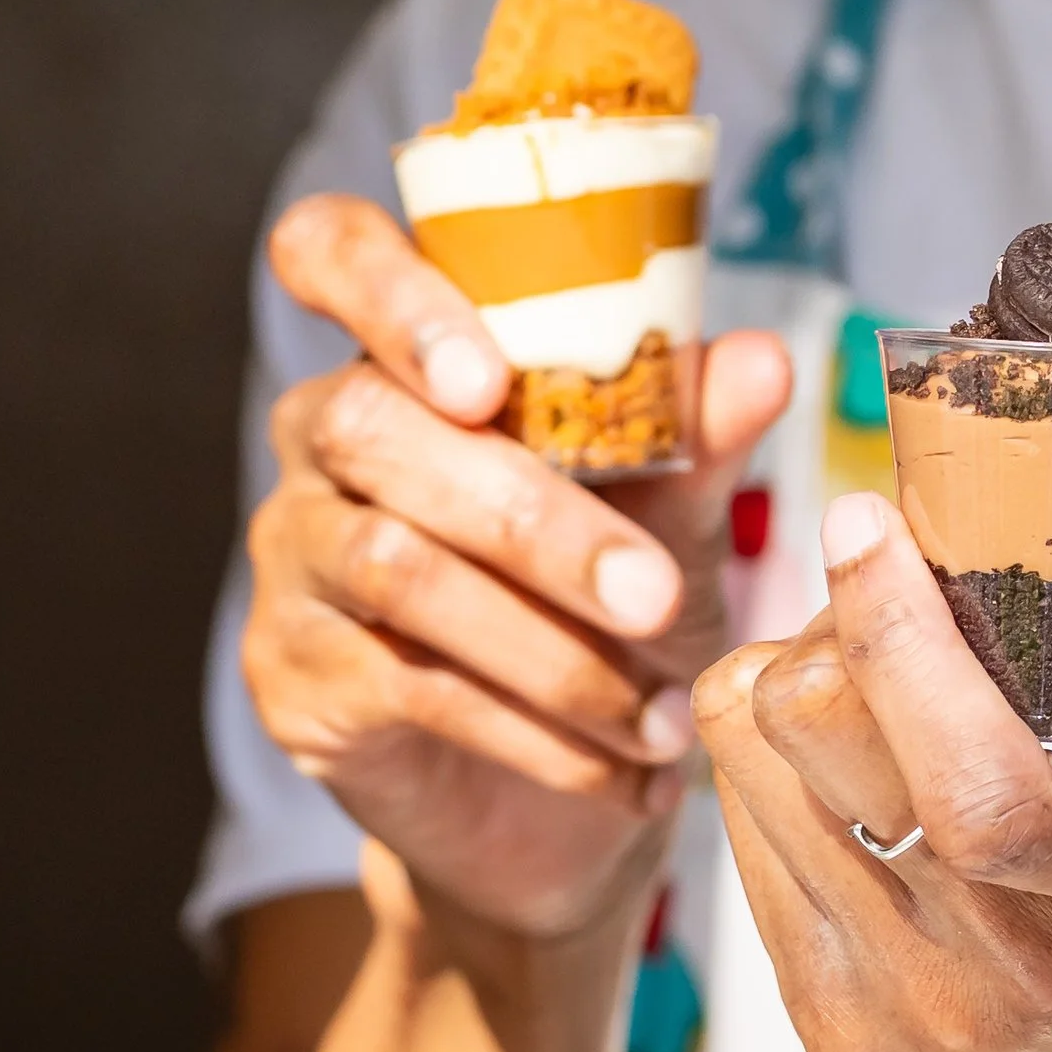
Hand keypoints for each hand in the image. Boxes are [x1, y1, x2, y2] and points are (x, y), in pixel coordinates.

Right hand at [243, 195, 789, 942]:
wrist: (567, 799)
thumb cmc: (613, 607)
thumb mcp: (672, 514)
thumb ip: (695, 435)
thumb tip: (760, 360)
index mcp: (404, 350)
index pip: (330, 252)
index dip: (387, 294)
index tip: (485, 379)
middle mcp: (320, 434)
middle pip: (375, 427)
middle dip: (531, 516)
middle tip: (657, 594)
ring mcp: (291, 557)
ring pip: (391, 565)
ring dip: (548, 645)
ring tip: (664, 711)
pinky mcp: (292, 681)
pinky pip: (402, 686)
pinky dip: (534, 729)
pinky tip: (623, 767)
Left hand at [693, 491, 1051, 1051]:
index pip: (980, 793)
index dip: (897, 644)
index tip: (869, 522)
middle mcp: (1017, 980)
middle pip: (824, 755)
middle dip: (842, 624)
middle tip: (909, 586)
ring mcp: (914, 1018)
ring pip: (753, 772)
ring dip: (805, 686)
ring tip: (902, 677)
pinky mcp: (843, 1037)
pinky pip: (737, 828)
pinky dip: (785, 761)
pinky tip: (875, 757)